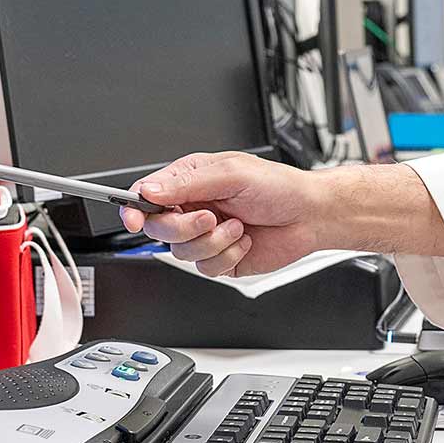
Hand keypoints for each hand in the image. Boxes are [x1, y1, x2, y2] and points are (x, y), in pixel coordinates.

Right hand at [118, 151, 317, 277]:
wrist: (310, 216)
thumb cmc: (279, 187)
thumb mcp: (232, 174)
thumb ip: (188, 184)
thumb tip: (150, 191)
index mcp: (191, 180)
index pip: (147, 195)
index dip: (134, 208)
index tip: (134, 218)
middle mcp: (194, 207)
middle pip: (158, 228)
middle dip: (184, 227)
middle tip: (210, 217)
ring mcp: (205, 235)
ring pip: (180, 251)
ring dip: (213, 241)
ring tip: (238, 226)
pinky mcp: (219, 258)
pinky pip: (204, 268)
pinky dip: (227, 255)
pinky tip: (244, 240)